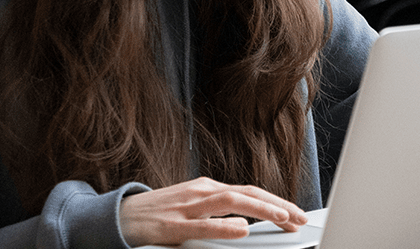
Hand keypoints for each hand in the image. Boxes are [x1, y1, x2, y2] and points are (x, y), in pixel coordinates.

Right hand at [119, 177, 307, 246]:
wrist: (120, 216)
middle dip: (277, 204)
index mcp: (207, 189)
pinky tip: (243, 230)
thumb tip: (246, 221)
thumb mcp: (192, 208)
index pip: (249, 192)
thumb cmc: (158, 214)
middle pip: (247, 193)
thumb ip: (217, 213)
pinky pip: (204, 225)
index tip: (295, 214)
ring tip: (282, 218)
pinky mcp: (174, 225)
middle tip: (299, 217)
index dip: (275, 202)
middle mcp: (201, 192)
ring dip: (261, 209)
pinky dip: (225, 226)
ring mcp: (188, 207)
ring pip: (230, 202)